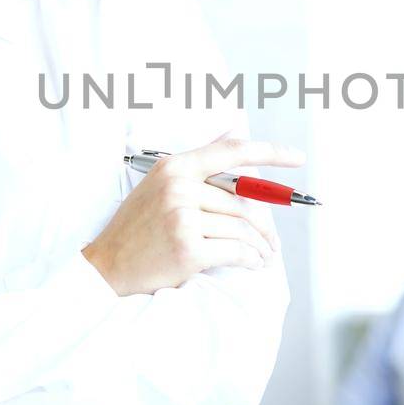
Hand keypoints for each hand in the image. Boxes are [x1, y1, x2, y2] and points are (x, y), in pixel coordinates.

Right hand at [83, 132, 303, 295]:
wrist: (107, 267)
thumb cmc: (137, 229)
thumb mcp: (160, 186)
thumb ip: (199, 165)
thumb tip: (236, 137)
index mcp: (174, 167)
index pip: (231, 151)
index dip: (269, 152)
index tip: (296, 157)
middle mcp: (178, 187)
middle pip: (242, 201)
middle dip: (263, 224)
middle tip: (271, 240)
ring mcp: (182, 217)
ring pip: (242, 227)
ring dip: (260, 246)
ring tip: (262, 256)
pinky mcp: (187, 247)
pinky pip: (236, 250)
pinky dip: (251, 260)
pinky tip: (252, 264)